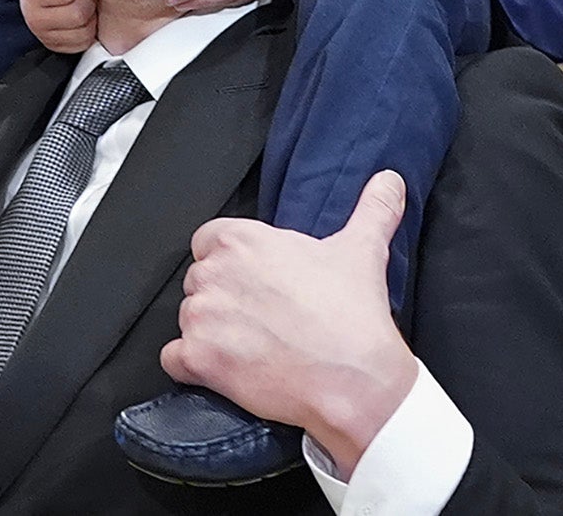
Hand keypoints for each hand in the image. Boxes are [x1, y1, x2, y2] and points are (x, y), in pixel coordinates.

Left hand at [160, 172, 418, 476]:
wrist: (355, 380)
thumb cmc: (352, 316)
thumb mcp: (362, 249)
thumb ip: (372, 208)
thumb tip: (389, 181)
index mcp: (242, 240)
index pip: (209, 241)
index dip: (229, 263)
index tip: (253, 282)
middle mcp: (214, 273)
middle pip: (198, 281)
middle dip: (223, 299)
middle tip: (260, 318)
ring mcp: (201, 317)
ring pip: (187, 320)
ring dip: (209, 333)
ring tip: (251, 345)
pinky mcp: (197, 359)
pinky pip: (173, 360)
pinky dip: (193, 367)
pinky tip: (226, 370)